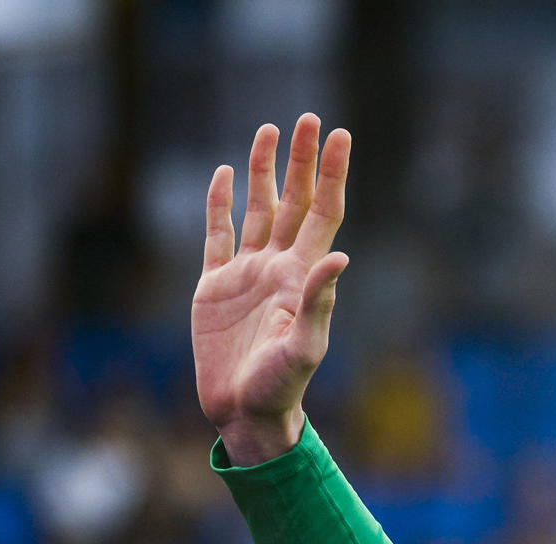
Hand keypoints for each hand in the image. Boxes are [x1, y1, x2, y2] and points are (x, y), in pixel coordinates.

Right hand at [193, 114, 351, 465]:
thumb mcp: (303, 348)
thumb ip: (319, 303)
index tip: (341, 135)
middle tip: (310, 119)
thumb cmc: (280, 388)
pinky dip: (219, 204)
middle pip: (294, 201)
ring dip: (264, 171)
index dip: (331, 174)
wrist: (244, 413)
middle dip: (302, 161)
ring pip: (258, 209)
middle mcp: (278, 267)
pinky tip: (224, 175)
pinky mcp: (214, 287)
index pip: (323, 213)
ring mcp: (247, 274)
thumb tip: (340, 258)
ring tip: (271, 131)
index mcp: (302, 277)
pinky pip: (218, 235)